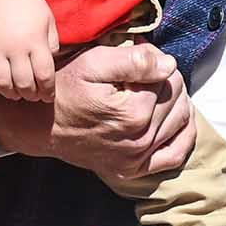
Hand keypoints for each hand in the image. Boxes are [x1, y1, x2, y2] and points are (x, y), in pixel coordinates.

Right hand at [0, 0, 62, 97]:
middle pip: (24, 84)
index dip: (48, 91)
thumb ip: (52, 43)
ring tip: (15, 93)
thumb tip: (50, 65)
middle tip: (32, 95)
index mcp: (36, 41)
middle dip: (31, 95)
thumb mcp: (48, 20)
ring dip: (10, 94)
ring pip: (2, 83)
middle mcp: (16, 47)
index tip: (48, 95)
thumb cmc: (28, 1)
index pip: (45, 76)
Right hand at [0, 40, 194, 186]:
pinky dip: (183, 135)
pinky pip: (175, 155)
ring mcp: (137, 158)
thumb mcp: (92, 63)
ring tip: (156, 90)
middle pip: (177, 98)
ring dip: (175, 102)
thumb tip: (170, 65)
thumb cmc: (65, 89)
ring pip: (181, 121)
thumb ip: (134, 61)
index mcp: (133, 112)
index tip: (139, 55)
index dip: (156, 60)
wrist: (41, 125)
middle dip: (167, 79)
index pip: (169, 76)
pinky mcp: (133, 169)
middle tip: (145, 73)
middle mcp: (140, 139)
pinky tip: (177, 120)